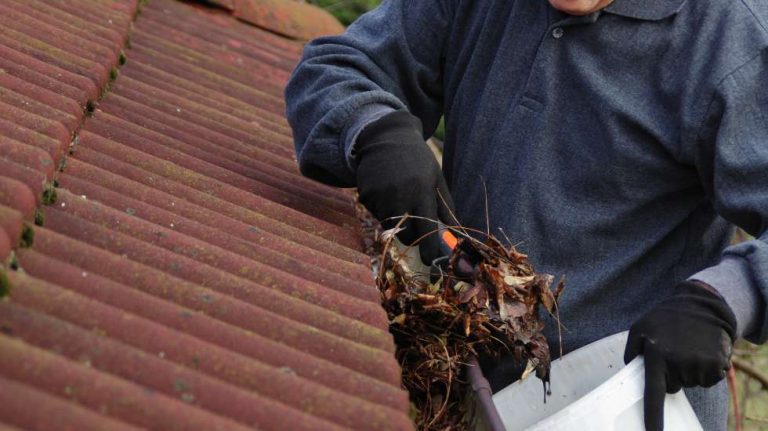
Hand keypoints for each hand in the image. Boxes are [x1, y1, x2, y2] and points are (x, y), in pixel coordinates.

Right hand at [355, 111, 455, 263]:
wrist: (386, 137)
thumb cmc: (418, 160)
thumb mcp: (436, 179)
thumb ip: (446, 208)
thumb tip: (456, 235)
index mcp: (421, 191)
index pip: (427, 230)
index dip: (430, 250)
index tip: (433, 262)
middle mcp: (399, 195)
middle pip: (406, 235)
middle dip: (412, 236)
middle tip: (416, 224)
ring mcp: (380, 196)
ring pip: (390, 226)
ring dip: (397, 221)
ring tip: (400, 198)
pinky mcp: (365, 195)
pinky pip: (376, 215)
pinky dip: (382, 210)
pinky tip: (386, 191)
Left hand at [624, 281, 736, 430]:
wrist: (702, 305)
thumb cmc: (666, 318)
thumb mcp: (640, 328)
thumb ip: (632, 351)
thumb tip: (631, 372)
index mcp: (657, 355)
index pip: (653, 393)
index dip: (653, 417)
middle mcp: (679, 363)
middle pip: (673, 387)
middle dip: (671, 374)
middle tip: (674, 350)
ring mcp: (700, 365)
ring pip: (691, 383)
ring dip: (689, 369)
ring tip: (688, 346)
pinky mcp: (717, 365)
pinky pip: (708, 379)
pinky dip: (706, 368)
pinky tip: (702, 349)